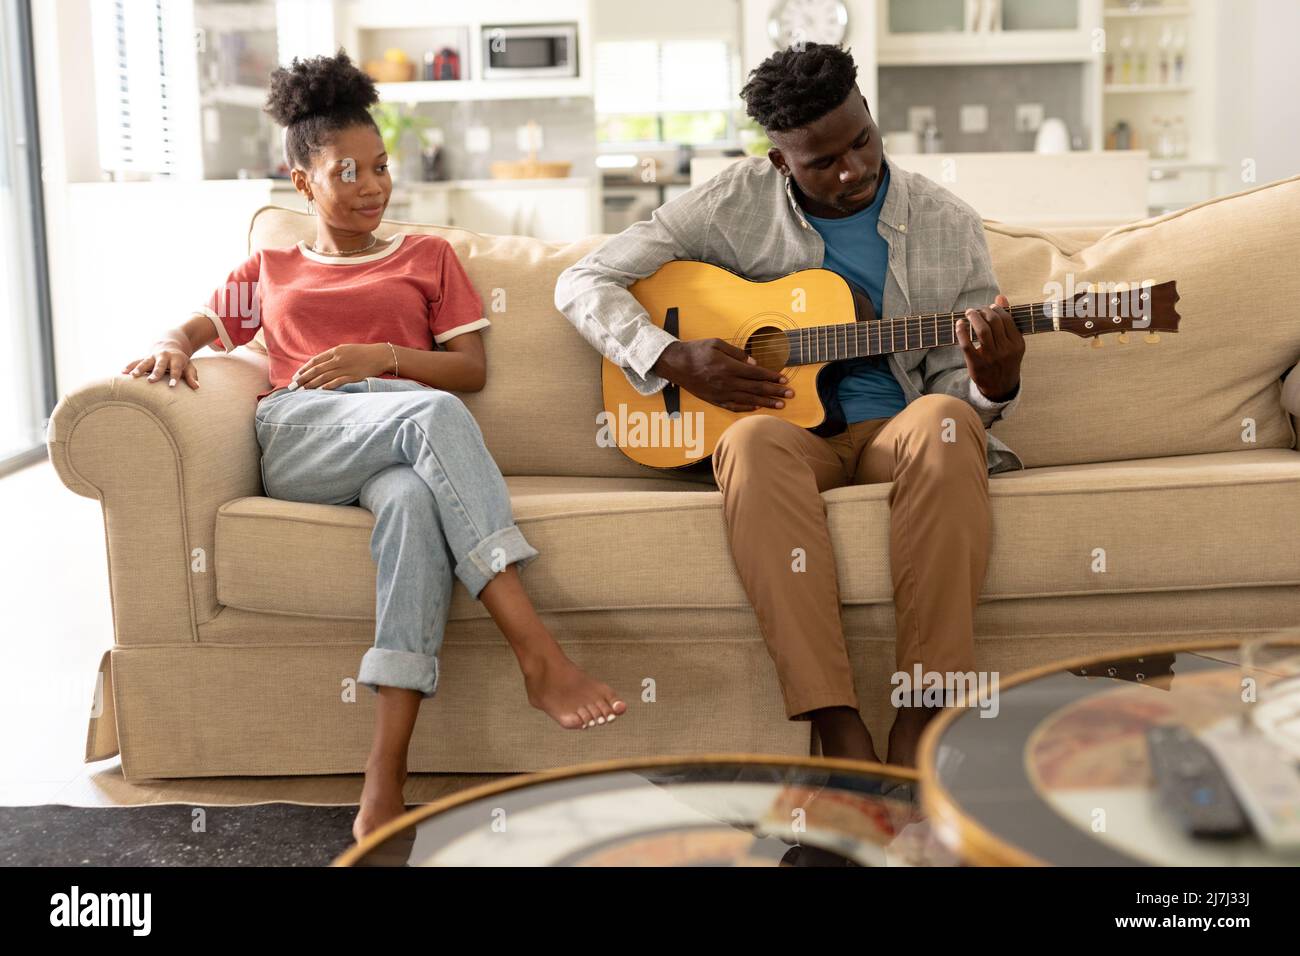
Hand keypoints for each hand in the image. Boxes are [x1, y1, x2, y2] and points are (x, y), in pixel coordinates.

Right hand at [122, 341, 198, 388]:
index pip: (176, 369)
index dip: (174, 378)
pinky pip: (136, 361)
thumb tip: (197, 387)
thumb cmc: (181, 361)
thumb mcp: (189, 367)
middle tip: (151, 381)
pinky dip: (129, 366)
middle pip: (159, 365)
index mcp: (176, 358)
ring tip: (132, 376)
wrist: (169, 345)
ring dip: (139, 368)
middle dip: (155, 373)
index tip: (172, 386)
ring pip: (145, 362)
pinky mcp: (145, 358)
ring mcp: (153, 356)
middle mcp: (163, 356)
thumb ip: (192, 376)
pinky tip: (122, 373)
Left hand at [292, 343, 390, 389]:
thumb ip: (333, 356)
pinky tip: (320, 390)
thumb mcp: (346, 350)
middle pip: (317, 370)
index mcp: (335, 351)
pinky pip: (338, 381)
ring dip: (312, 384)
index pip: (315, 361)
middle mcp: (338, 359)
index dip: (304, 369)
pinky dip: (328, 386)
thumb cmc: (362, 353)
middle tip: (293, 386)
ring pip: (325, 376)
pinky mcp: (353, 376)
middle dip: (303, 378)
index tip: (296, 376)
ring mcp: (346, 367)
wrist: (380, 355)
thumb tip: (319, 364)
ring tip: (303, 390)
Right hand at [652, 339, 791, 411]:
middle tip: (791, 395)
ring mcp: (721, 393)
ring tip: (781, 404)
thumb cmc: (696, 351)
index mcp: (728, 367)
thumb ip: (737, 353)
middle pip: (756, 388)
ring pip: (748, 399)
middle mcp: (726, 382)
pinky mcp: (714, 399)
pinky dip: (747, 408)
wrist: (675, 364)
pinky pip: (734, 406)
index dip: (772, 377)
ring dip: (766, 402)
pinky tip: (757, 407)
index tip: (785, 379)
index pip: (756, 373)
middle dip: (776, 391)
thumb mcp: (717, 343)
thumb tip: (754, 363)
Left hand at [955, 294, 1023, 402]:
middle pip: (993, 322)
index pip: (1006, 319)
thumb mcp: (1012, 342)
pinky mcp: (977, 364)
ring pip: (981, 330)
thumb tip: (1000, 297)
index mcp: (1017, 344)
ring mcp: (991, 358)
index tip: (989, 307)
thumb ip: (1007, 319)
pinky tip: (959, 324)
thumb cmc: (1005, 359)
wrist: (1001, 387)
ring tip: (969, 313)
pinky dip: (961, 331)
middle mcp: (1006, 350)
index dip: (996, 309)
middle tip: (976, 310)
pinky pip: (967, 344)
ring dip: (973, 317)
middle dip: (983, 311)